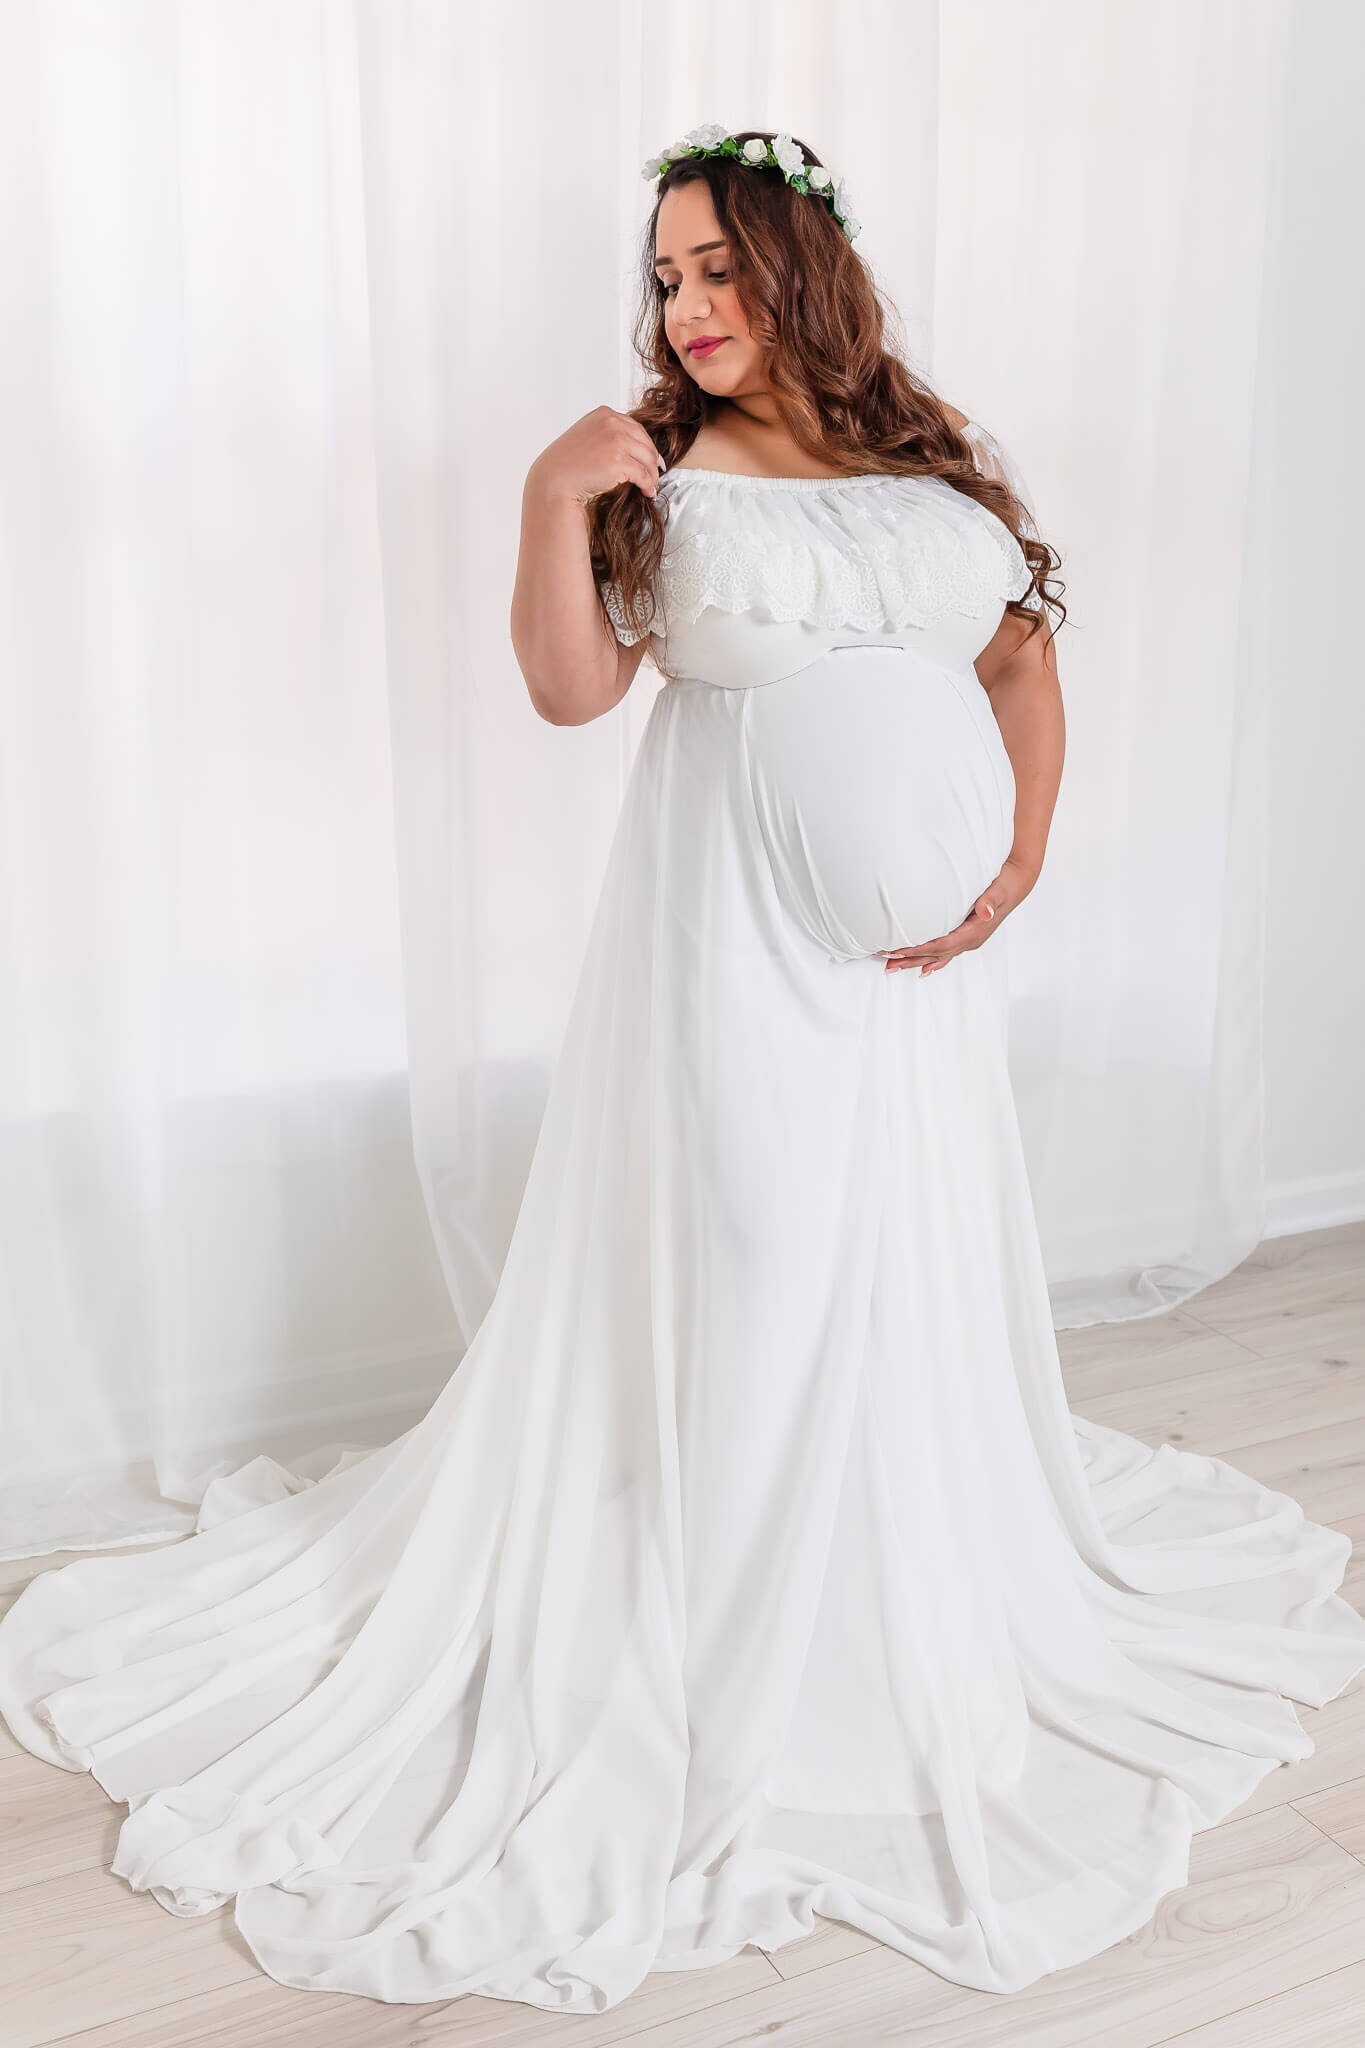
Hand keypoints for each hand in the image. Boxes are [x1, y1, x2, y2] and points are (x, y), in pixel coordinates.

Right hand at [528, 405, 665, 507]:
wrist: (554, 480)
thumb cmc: (566, 463)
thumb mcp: (586, 436)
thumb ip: (605, 433)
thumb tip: (628, 445)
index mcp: (604, 414)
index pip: (635, 427)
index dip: (646, 444)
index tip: (652, 456)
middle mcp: (612, 423)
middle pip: (645, 442)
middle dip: (653, 459)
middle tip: (657, 472)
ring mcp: (617, 442)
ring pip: (648, 458)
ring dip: (653, 474)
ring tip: (652, 486)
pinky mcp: (620, 462)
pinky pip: (644, 475)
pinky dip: (649, 485)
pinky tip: (648, 492)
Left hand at [881, 854, 1037, 974]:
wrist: (1017, 882)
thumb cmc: (1005, 882)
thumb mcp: (999, 888)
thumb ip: (990, 899)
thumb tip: (985, 911)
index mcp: (975, 931)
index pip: (941, 945)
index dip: (918, 949)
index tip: (898, 951)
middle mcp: (971, 940)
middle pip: (935, 954)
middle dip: (910, 959)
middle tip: (886, 963)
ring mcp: (969, 940)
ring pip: (937, 955)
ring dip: (915, 961)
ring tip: (893, 967)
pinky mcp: (966, 936)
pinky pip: (945, 952)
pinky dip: (931, 960)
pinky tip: (922, 968)